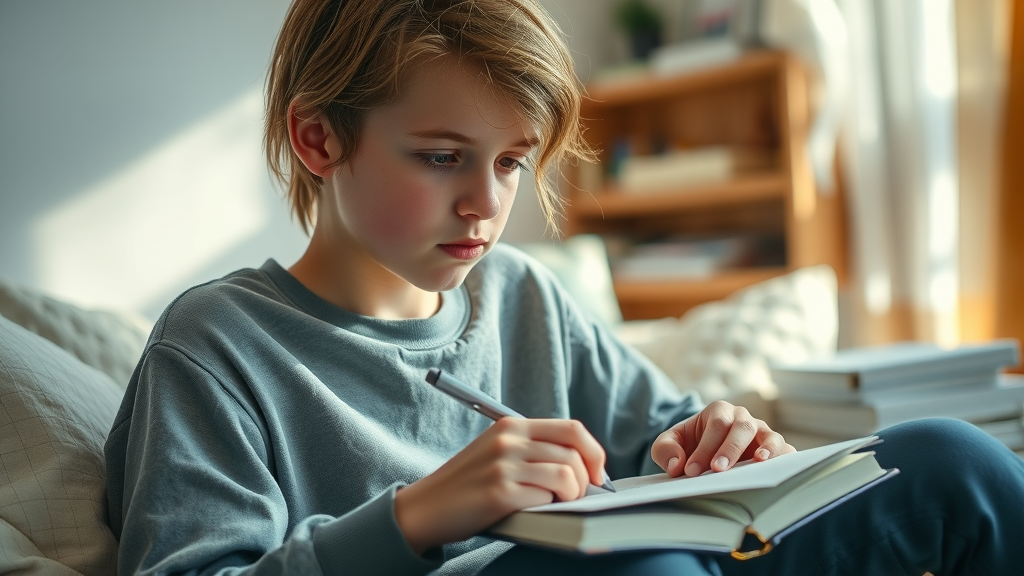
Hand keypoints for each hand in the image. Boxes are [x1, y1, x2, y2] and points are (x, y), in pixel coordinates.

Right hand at [394, 418, 606, 554]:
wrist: (426, 507)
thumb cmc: (468, 484)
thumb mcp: (498, 452)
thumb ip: (533, 449)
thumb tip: (583, 464)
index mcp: (511, 425)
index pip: (572, 429)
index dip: (593, 452)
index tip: (597, 473)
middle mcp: (509, 440)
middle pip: (574, 453)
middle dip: (587, 480)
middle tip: (580, 496)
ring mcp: (504, 465)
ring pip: (566, 476)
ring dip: (571, 496)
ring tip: (558, 504)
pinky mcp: (499, 493)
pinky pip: (545, 498)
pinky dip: (547, 508)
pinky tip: (532, 510)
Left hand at [650, 400, 794, 477]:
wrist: (702, 447)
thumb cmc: (688, 444)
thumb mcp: (669, 442)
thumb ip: (665, 449)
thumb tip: (677, 465)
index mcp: (719, 411)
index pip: (716, 425)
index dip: (705, 447)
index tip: (692, 471)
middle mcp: (743, 418)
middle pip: (742, 428)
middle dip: (730, 450)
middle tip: (717, 470)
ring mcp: (762, 433)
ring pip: (769, 436)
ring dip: (765, 450)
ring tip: (758, 463)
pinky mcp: (774, 449)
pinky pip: (786, 451)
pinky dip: (783, 458)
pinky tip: (775, 469)